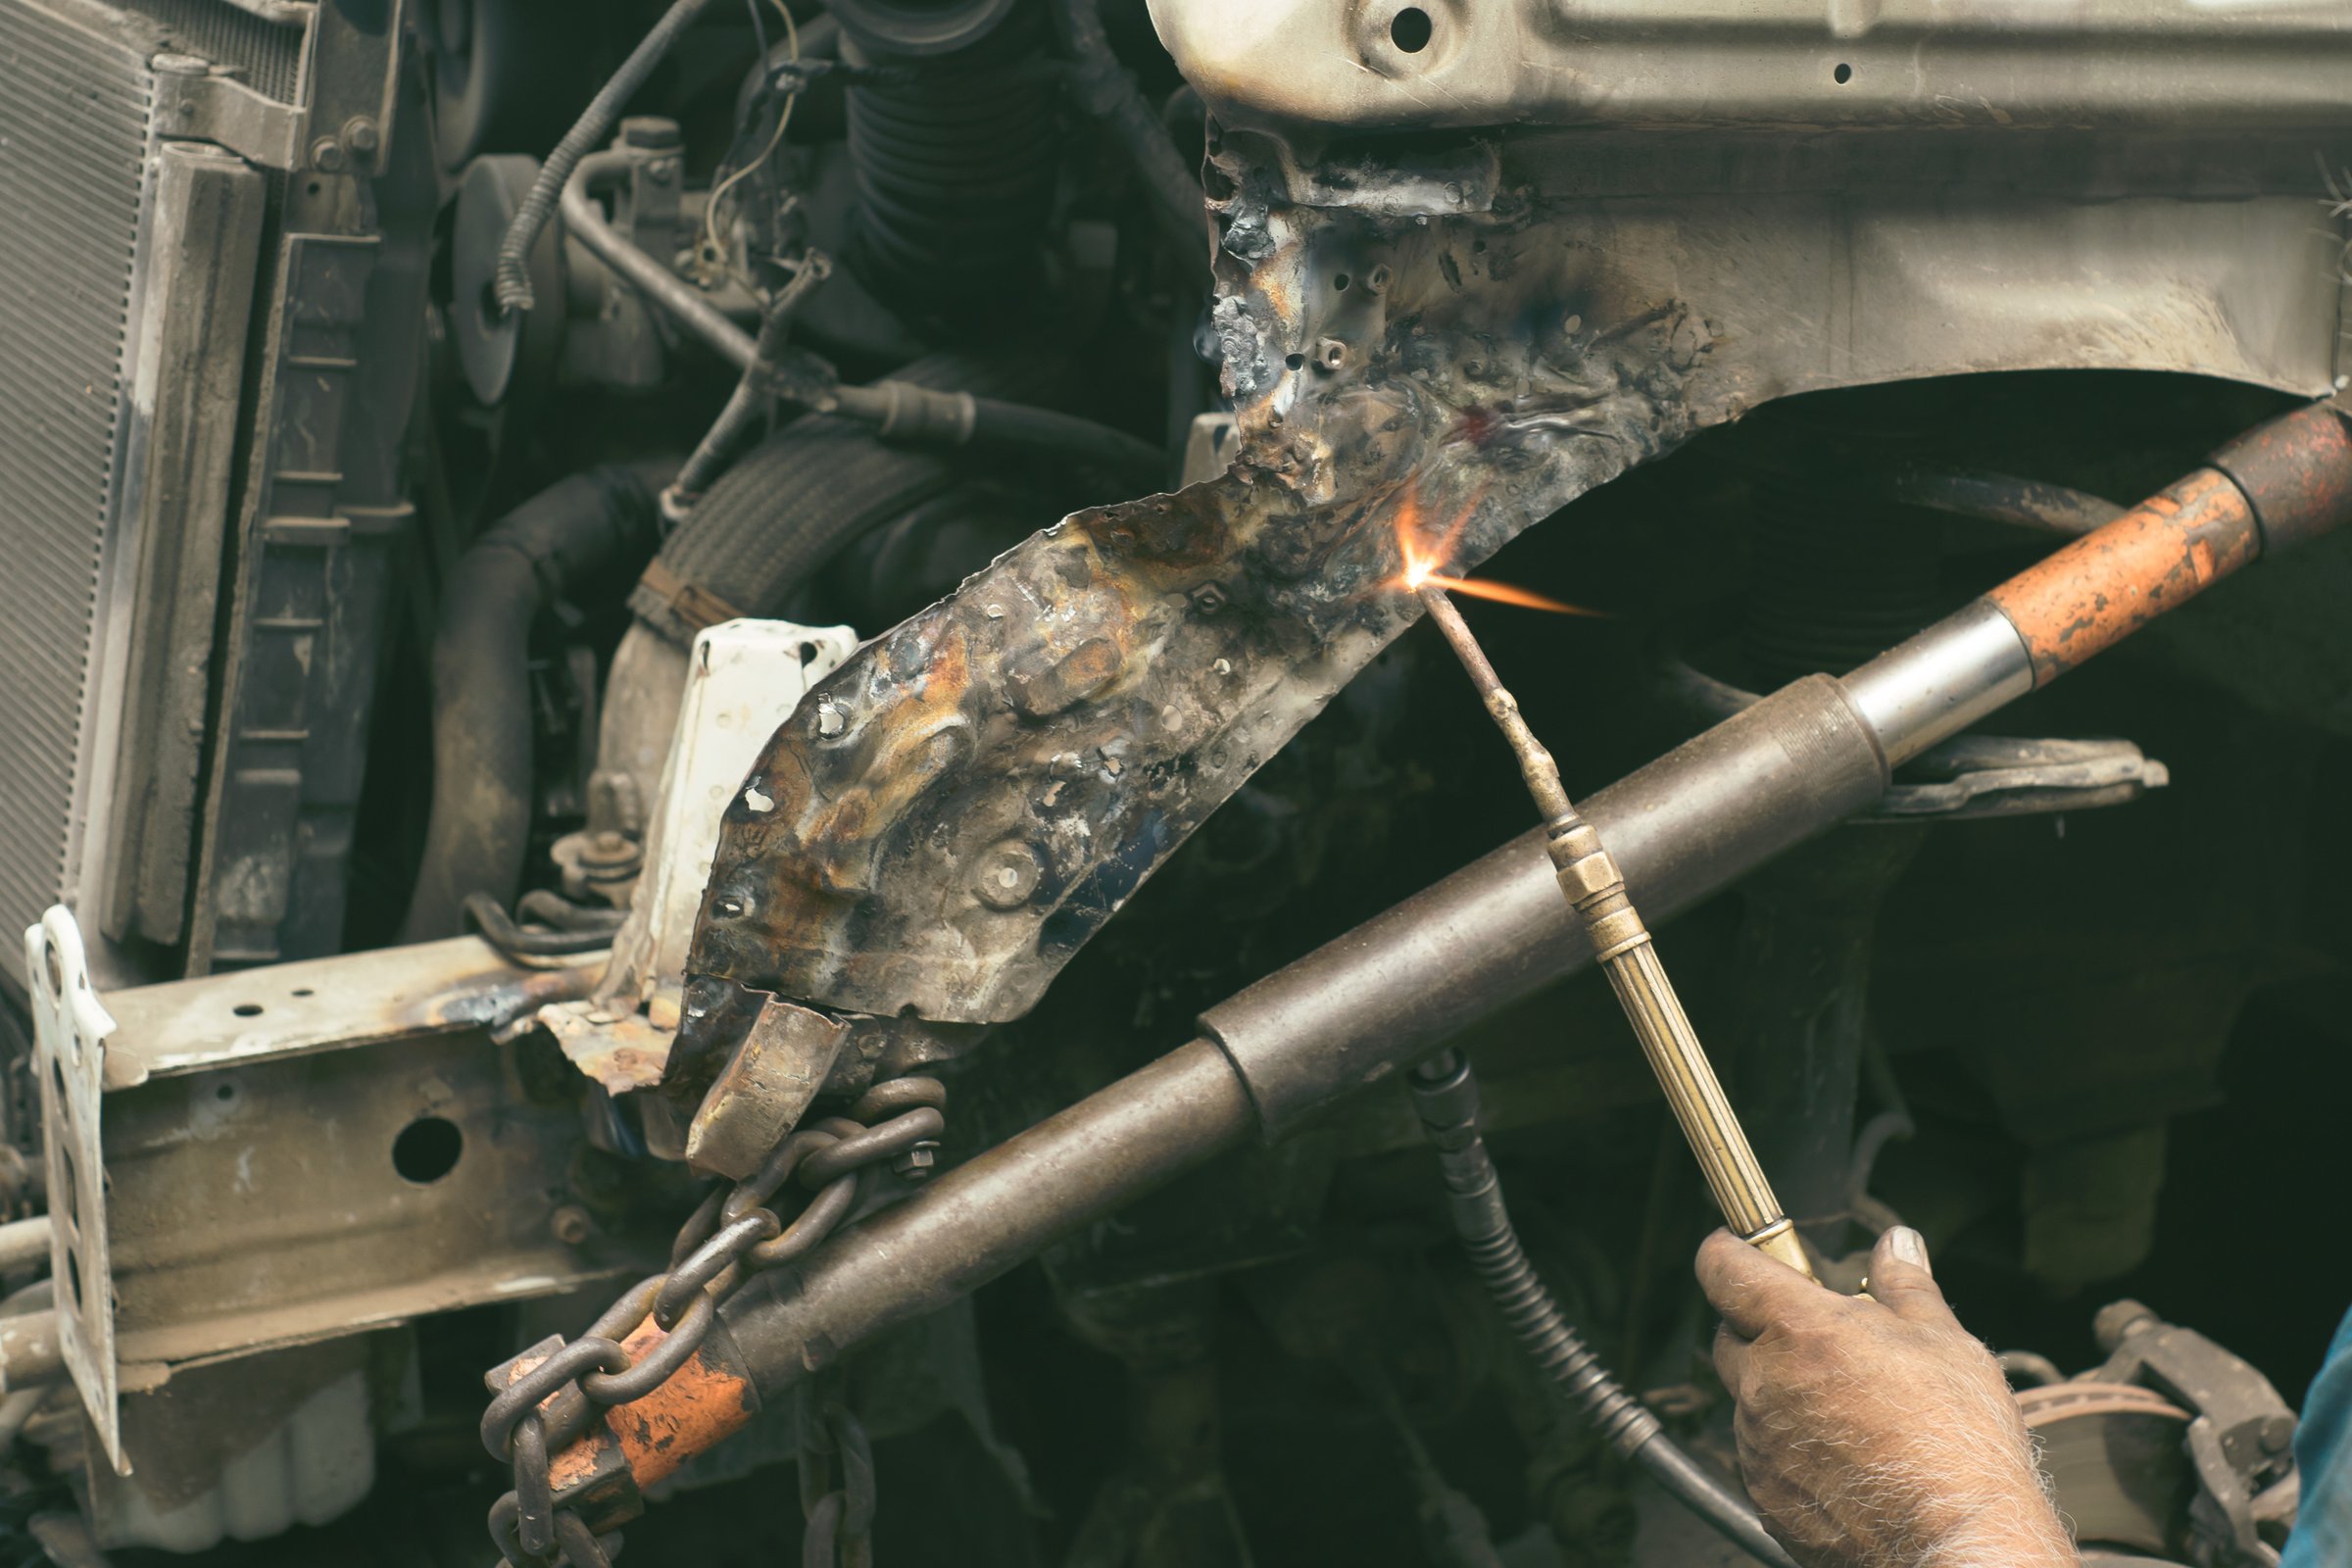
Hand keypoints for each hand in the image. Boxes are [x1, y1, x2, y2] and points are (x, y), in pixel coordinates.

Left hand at [1695, 1226, 2077, 1567]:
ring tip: (1853, 1410)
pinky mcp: (1764, 1495)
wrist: (1957, 1543)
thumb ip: (1907, 1286)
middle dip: (1763, 1327)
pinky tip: (1846, 1456)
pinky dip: (1791, 1446)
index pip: (1723, 1268)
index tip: (1741, 1249)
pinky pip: (1763, 1454)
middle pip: (1731, 1334)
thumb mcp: (1946, 1343)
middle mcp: (1762, 1384)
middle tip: (1822, 1337)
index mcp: (1799, 1331)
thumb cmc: (1958, 1444)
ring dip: (1782, 1392)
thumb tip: (1899, 1245)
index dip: (1728, 1251)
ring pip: (1750, 1398)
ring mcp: (1757, 1444)